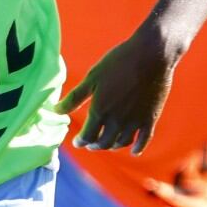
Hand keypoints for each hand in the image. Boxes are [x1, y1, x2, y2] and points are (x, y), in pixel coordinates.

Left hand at [55, 29, 178, 153]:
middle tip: (90, 143)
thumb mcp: (92, 78)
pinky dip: (138, 148)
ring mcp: (135, 121)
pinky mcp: (151, 118)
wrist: (151, 54)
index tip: (77, 142)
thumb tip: (56, 110)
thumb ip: (74, 97)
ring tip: (107, 143)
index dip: (80, 141)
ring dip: (112, 146)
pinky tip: (133, 151)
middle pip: (104, 143)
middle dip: (94, 145)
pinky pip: (144, 140)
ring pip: (122, 143)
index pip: (87, 137)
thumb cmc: (118, 62)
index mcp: (100, 111)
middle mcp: (117, 121)